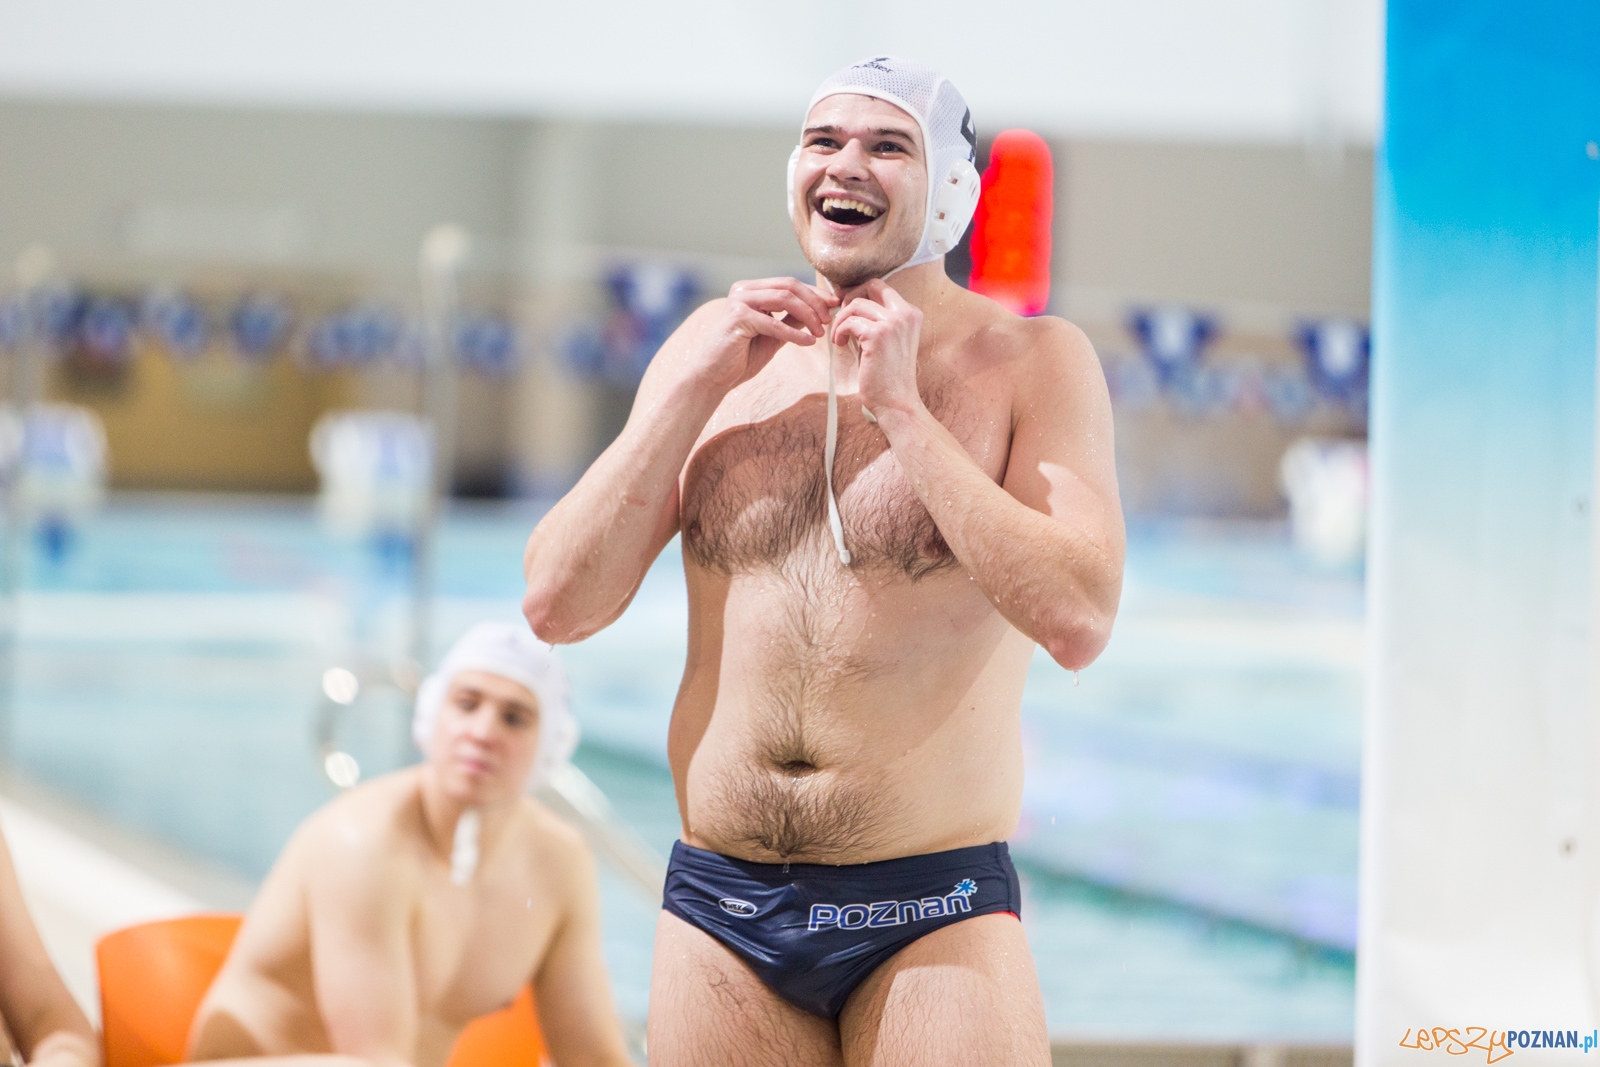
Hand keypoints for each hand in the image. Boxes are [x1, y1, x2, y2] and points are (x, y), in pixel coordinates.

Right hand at [685, 278, 836, 394]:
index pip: (789, 284)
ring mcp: (739, 301)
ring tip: (819, 333)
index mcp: (751, 290)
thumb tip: (820, 310)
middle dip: (814, 303)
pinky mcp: (737, 318)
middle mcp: (743, 290)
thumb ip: (793, 319)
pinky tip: (808, 342)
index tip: (834, 305)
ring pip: (784, 298)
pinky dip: (794, 333)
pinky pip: (774, 323)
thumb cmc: (742, 357)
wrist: (714, 377)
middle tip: (828, 321)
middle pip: (789, 286)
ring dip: (807, 316)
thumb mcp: (775, 335)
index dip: (815, 293)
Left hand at [830, 279, 924, 419]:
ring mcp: (893, 323)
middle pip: (872, 285)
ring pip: (856, 304)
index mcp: (911, 313)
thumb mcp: (886, 340)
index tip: (847, 308)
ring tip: (839, 337)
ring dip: (842, 319)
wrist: (896, 402)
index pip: (882, 287)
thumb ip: (875, 320)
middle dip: (850, 297)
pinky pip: (849, 322)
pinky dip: (840, 331)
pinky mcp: (878, 334)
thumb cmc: (887, 375)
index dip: (860, 293)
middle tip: (841, 316)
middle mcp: (906, 313)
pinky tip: (840, 344)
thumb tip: (850, 302)